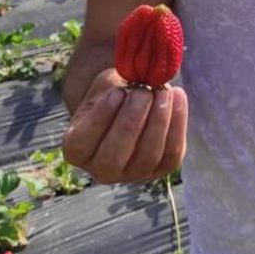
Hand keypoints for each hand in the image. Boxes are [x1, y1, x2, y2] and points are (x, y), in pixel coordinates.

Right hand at [62, 68, 187, 184]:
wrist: (129, 108)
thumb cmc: (111, 94)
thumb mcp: (104, 86)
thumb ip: (115, 84)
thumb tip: (142, 78)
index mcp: (76, 150)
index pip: (82, 142)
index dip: (101, 118)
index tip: (117, 93)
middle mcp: (101, 170)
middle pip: (114, 156)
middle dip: (132, 120)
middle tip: (144, 91)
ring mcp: (131, 175)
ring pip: (146, 157)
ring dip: (158, 121)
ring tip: (163, 92)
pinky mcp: (158, 171)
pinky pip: (170, 155)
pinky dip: (177, 125)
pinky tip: (178, 97)